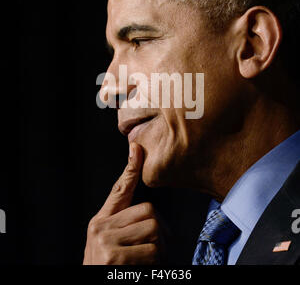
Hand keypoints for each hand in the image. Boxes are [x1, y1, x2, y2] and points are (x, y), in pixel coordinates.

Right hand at [83, 142, 164, 264]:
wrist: (94, 284)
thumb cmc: (106, 267)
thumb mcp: (109, 243)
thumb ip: (124, 224)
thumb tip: (150, 214)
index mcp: (101, 221)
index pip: (119, 190)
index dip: (130, 169)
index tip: (137, 149)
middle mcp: (101, 227)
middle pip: (149, 212)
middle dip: (160, 232)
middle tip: (157, 248)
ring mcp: (106, 242)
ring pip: (154, 231)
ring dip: (159, 250)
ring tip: (147, 261)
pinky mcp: (114, 258)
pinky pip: (152, 252)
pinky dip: (155, 265)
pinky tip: (141, 270)